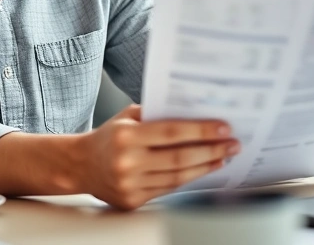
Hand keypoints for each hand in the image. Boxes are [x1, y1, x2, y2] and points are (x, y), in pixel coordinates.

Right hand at [76, 104, 239, 209]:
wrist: (80, 165)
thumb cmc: (109, 136)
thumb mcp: (127, 116)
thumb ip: (157, 114)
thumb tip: (196, 112)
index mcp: (126, 136)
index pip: (171, 132)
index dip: (201, 131)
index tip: (223, 128)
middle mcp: (127, 162)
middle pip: (179, 158)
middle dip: (211, 151)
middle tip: (233, 144)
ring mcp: (130, 184)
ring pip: (177, 177)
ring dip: (205, 167)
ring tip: (223, 157)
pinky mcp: (133, 201)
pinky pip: (168, 189)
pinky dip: (189, 179)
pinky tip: (202, 169)